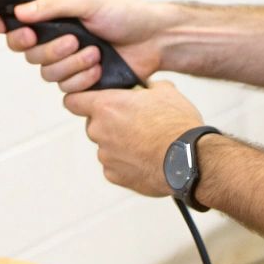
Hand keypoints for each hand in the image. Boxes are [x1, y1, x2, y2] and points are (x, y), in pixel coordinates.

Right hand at [0, 0, 181, 91]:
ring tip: (95, 52)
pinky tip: (99, 68)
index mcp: (54, 17)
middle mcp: (56, 40)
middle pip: (28, 54)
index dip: (0, 27)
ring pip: (47, 74)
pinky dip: (83, 78)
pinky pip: (66, 89)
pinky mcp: (82, 83)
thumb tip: (21, 11)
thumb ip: (53, 6)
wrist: (155, 39)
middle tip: (71, 40)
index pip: (17, 23)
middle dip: (49, 49)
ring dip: (71, 64)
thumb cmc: (126, 14)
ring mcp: (68, 63)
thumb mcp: (89, 2)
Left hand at [63, 80, 205, 195]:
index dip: (80, 100)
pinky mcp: (114, 176)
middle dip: (109, 123)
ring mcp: (105, 156)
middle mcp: (99, 131)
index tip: (89, 102)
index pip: (72, 101)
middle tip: (134, 123)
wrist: (190, 159)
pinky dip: (127, 163)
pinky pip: (114, 166)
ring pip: (105, 146)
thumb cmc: (176, 123)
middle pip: (93, 124)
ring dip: (119, 144)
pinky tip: (147, 159)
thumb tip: (147, 87)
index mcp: (106, 106)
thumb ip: (147, 87)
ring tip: (147, 144)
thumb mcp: (166, 91)